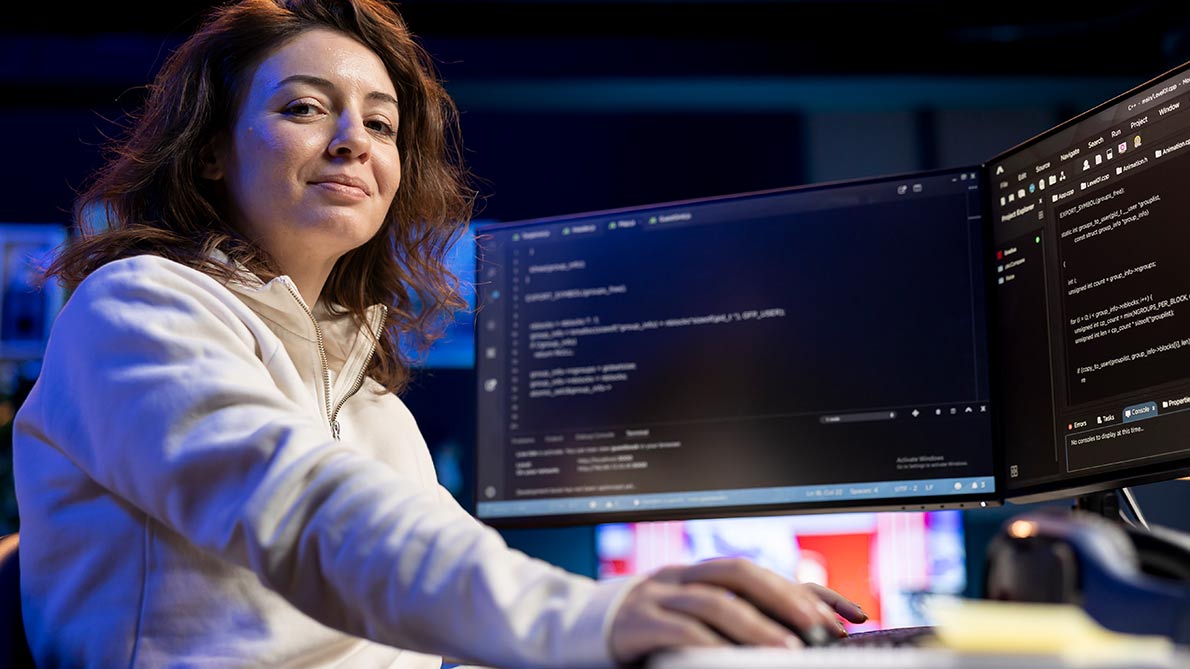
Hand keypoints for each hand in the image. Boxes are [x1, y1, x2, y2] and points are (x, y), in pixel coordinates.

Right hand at [608, 557, 867, 665]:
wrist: (578, 633)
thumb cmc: (647, 633)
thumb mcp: (694, 620)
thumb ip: (740, 617)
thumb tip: (807, 628)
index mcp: (701, 575)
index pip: (764, 574)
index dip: (808, 591)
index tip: (850, 617)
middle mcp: (682, 578)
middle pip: (739, 573)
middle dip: (786, 597)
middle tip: (822, 630)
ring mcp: (657, 596)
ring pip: (713, 599)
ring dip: (756, 624)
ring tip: (789, 650)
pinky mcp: (636, 622)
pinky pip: (678, 628)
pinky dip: (711, 642)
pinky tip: (731, 658)